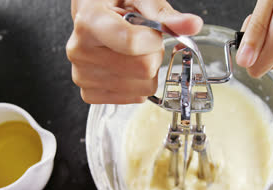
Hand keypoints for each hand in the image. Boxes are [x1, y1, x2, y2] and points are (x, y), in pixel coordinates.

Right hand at [67, 0, 202, 103]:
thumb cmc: (114, 3)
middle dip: (153, 54)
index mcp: (89, 21)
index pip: (132, 43)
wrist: (91, 16)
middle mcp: (80, 51)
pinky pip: (134, 98)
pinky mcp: (89, 94)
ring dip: (146, 70)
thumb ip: (164, 14)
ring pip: (142, 87)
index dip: (154, 39)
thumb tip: (193, 24)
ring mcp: (82, 75)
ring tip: (130, 52)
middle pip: (143, 68)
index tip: (151, 30)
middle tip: (140, 40)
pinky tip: (125, 67)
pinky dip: (138, 84)